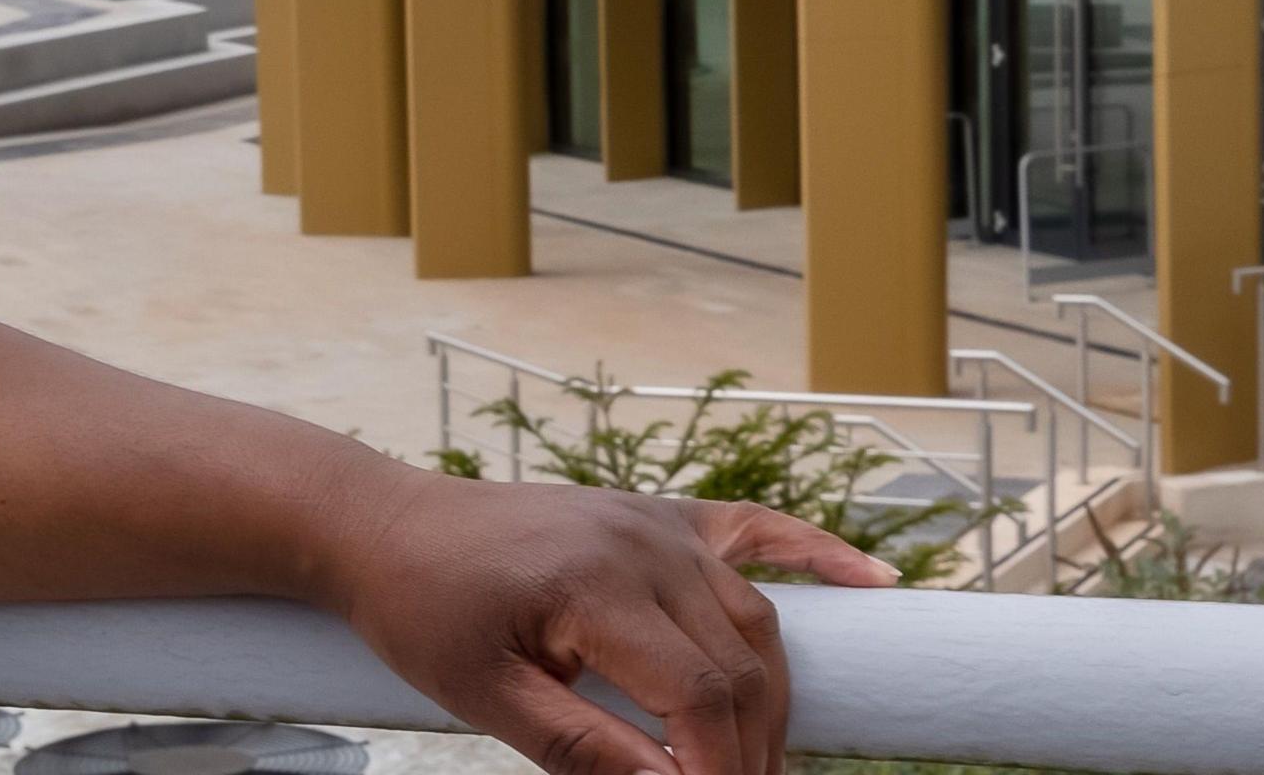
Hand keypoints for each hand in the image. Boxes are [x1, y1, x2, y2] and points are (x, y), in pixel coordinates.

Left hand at [308, 464, 896, 774]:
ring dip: (771, 700)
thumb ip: (583, 750)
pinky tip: (879, 582)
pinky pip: (756, 530)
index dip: (722, 771)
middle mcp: (644, 544)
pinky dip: (818, 554)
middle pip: (741, 668)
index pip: (700, 699)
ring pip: (754, 621)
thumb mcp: (486, 697)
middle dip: (753, 754)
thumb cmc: (422, 612)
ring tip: (765, 767)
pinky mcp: (657, 514)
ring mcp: (656, 523)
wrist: (384, 526)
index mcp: (599, 587)